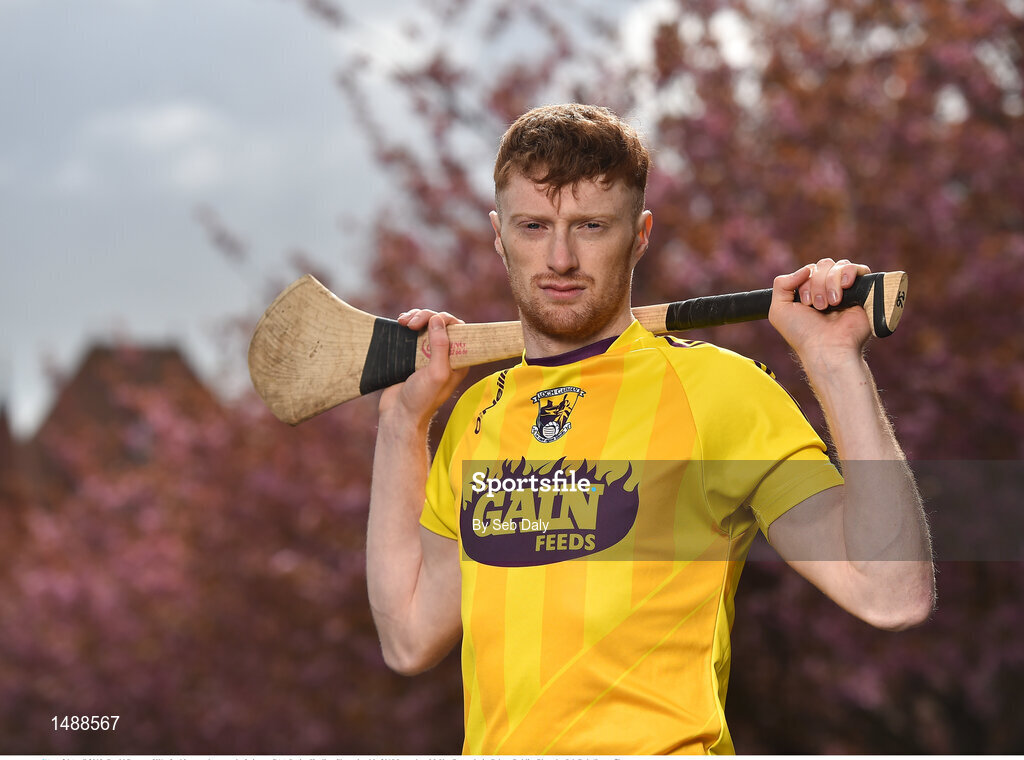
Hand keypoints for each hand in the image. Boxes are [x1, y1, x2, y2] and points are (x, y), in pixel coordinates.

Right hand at [377, 309, 467, 427]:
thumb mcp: (437, 373)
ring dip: (415, 317)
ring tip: (403, 321)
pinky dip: (406, 324)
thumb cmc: (422, 399)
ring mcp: (427, 353)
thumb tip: (437, 319)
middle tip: (411, 323)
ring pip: (425, 325)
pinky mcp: (411, 354)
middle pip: (440, 323)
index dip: (445, 319)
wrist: (399, 414)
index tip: (431, 320)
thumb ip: (440, 346)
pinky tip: (399, 323)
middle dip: (426, 317)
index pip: (459, 329)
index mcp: (458, 360)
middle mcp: (444, 355)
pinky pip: (411, 332)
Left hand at [769, 258, 872, 363]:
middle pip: (823, 265)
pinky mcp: (864, 292)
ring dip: (830, 283)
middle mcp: (828, 289)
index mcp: (810, 292)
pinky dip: (849, 272)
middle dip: (817, 284)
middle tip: (818, 306)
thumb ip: (781, 284)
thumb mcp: (779, 309)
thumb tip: (807, 268)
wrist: (826, 347)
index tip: (805, 304)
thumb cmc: (802, 333)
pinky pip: (860, 269)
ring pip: (839, 266)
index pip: (809, 270)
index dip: (805, 282)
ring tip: (831, 304)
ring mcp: (846, 290)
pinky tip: (845, 286)